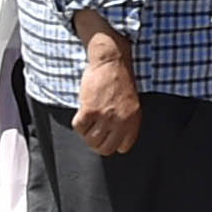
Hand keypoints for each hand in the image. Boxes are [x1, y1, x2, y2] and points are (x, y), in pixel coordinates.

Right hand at [74, 32, 140, 156]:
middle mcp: (121, 121)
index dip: (112, 142)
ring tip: (88, 122)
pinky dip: (78, 123)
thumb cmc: (121, 81)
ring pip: (91, 140)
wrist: (112, 61)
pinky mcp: (90, 109)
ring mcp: (105, 116)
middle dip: (97, 143)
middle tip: (94, 131)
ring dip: (87, 133)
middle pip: (105, 149)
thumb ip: (125, 122)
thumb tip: (113, 140)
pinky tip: (82, 114)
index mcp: (134, 121)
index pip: (123, 147)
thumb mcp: (132, 104)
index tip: (107, 135)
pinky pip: (79, 127)